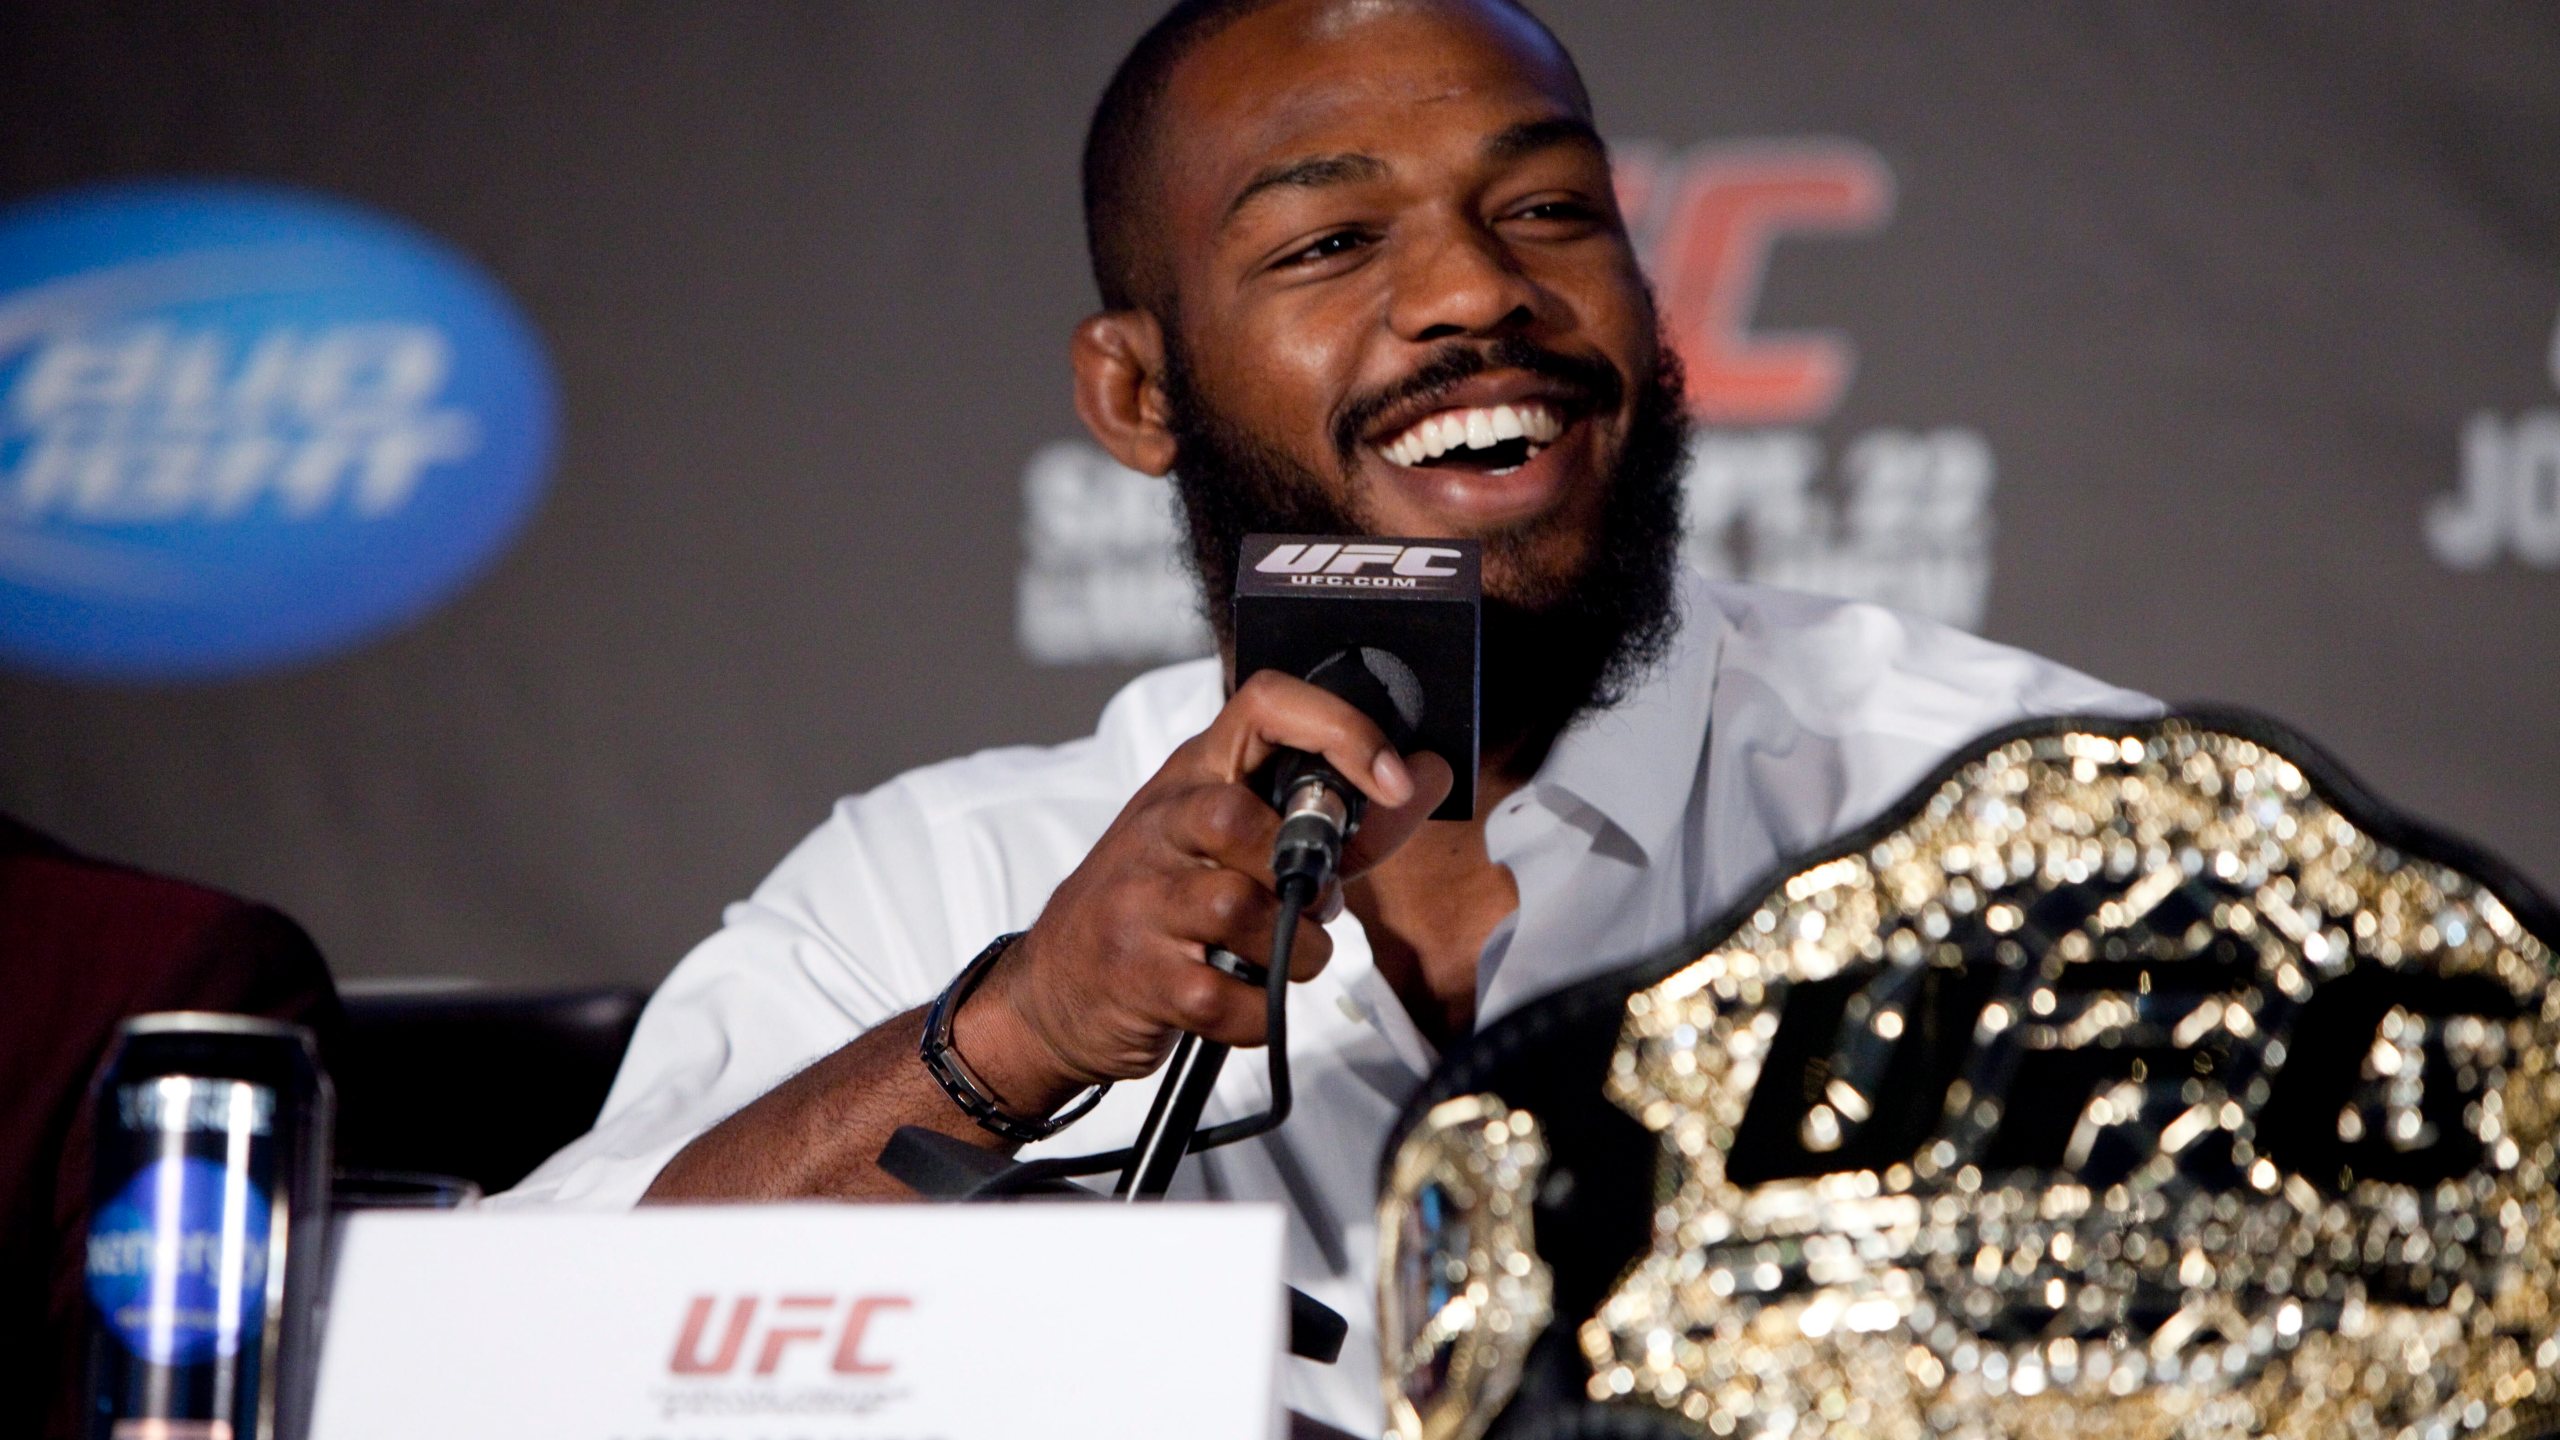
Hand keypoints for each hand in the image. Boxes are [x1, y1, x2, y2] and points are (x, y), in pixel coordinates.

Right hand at [953, 669, 1454, 1116]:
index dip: (1340, 729)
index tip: (1393, 777)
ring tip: (1284, 959)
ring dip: (1294, 950)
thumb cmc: (1163, 907)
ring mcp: (1138, 901)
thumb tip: (1427, 777)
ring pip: (1240, 909)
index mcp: (1191, 777)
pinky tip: (1248, 1003)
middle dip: (1297, 871)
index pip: (1263, 704)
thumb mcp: (1234, 848)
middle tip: (1308, 902)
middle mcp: (1157, 826)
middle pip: (1237, 818)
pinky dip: (1259, 1013)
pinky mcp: (1137, 977)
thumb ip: (1335, 822)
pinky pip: (1224, 997)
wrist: (1055, 992)